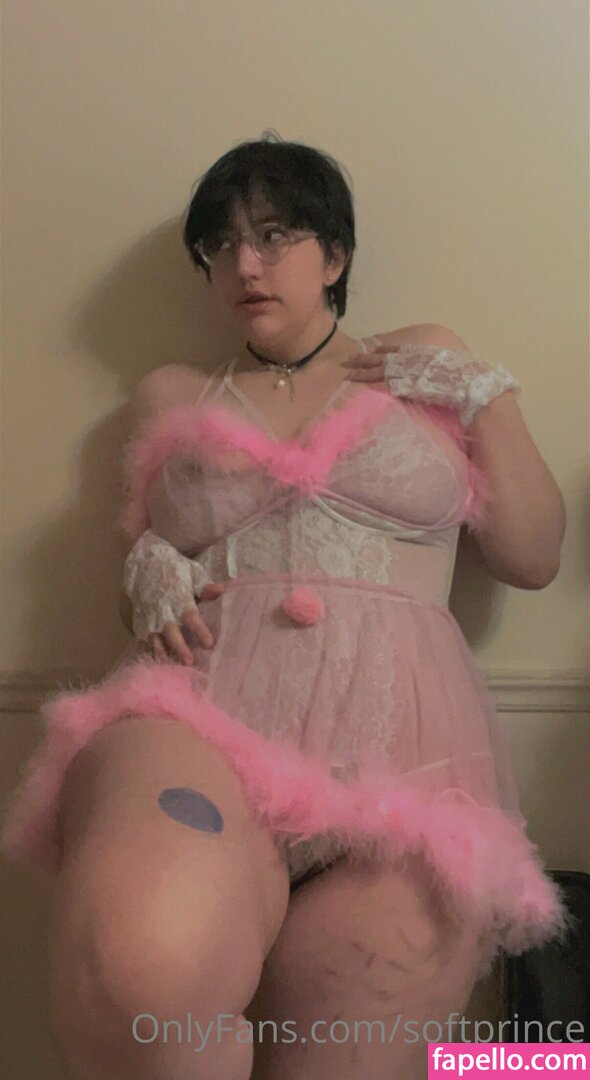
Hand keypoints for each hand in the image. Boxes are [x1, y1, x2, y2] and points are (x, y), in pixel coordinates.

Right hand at [124, 529, 222, 664]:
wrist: (144, 563)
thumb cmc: (174, 569)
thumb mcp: (192, 572)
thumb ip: (205, 586)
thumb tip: (220, 591)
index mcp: (178, 598)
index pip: (190, 617)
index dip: (200, 630)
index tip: (210, 644)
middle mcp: (162, 610)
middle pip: (171, 632)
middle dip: (180, 648)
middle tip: (189, 663)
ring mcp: (149, 618)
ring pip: (156, 640)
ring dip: (165, 654)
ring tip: (173, 668)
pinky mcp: (140, 622)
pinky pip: (145, 641)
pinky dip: (153, 652)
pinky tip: (161, 664)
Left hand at [342, 343, 519, 426]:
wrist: (468, 380)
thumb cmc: (463, 374)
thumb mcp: (450, 361)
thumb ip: (438, 363)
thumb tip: (438, 369)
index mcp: (420, 350)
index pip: (394, 350)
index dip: (379, 352)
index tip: (368, 352)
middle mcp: (409, 358)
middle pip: (380, 358)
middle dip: (362, 359)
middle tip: (346, 359)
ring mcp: (406, 371)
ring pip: (377, 370)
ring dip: (360, 371)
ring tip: (345, 372)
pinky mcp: (404, 384)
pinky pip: (382, 384)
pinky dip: (368, 384)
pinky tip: (356, 385)